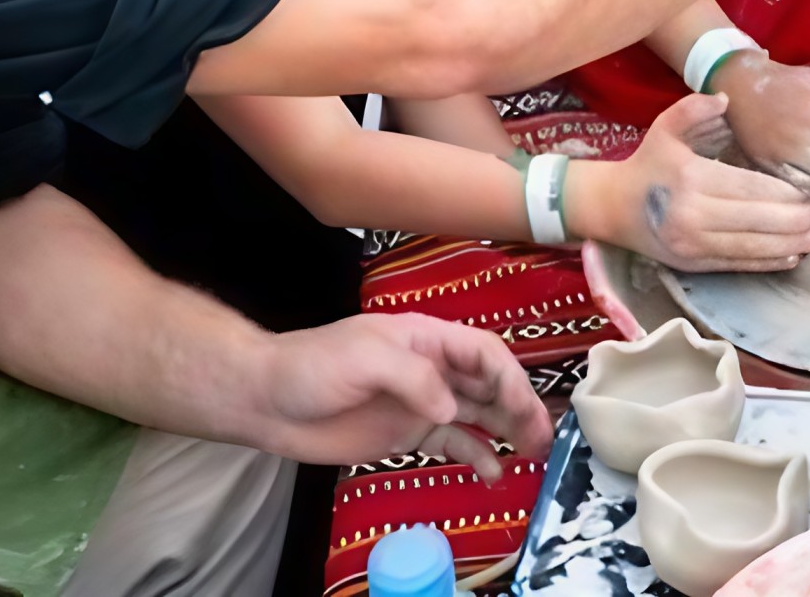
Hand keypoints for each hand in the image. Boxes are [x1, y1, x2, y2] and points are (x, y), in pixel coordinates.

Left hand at [247, 312, 550, 480]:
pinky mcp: (407, 434)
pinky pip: (452, 443)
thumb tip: (451, 409)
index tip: (524, 404)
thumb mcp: (364, 357)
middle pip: (488, 383)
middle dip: (518, 405)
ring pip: (478, 414)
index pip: (482, 351)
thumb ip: (413, 377)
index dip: (509, 375)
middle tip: (542, 436)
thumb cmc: (312, 366)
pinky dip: (476, 455)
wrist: (267, 401)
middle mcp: (431, 368)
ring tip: (532, 453)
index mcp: (425, 338)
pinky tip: (494, 472)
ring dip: (507, 430)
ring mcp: (421, 403)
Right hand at [570, 93, 809, 271]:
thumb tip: (725, 99)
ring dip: (790, 245)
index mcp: (691, 179)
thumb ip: (694, 109)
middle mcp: (692, 216)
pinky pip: (739, 265)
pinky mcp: (694, 265)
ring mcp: (692, 245)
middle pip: (758, 223)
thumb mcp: (665, 128)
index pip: (750, 190)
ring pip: (753, 249)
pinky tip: (792, 255)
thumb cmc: (648, 164)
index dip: (786, 196)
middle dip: (797, 222)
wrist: (611, 208)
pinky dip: (769, 262)